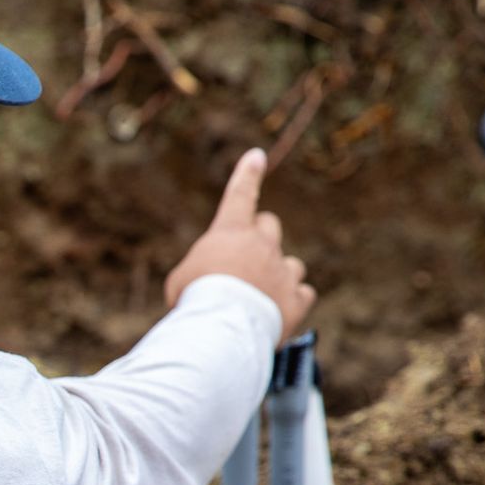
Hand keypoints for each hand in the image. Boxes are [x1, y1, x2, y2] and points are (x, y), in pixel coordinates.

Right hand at [164, 148, 315, 340]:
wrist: (222, 327)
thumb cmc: (194, 301)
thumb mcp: (181, 281)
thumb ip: (201, 269)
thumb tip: (211, 281)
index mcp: (231, 233)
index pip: (240, 195)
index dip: (248, 174)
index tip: (257, 156)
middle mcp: (263, 245)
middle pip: (270, 226)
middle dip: (259, 238)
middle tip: (244, 260)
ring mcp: (283, 271)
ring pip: (291, 263)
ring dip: (278, 273)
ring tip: (259, 295)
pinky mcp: (297, 298)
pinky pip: (303, 292)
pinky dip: (291, 300)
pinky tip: (277, 311)